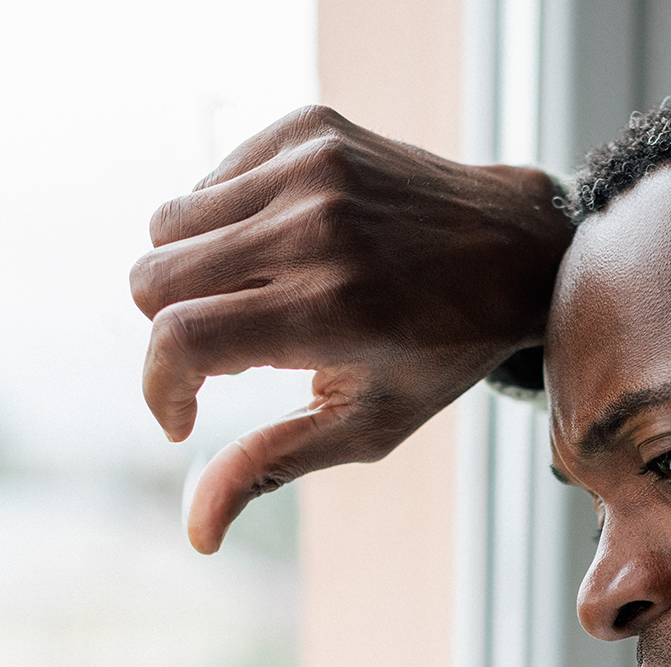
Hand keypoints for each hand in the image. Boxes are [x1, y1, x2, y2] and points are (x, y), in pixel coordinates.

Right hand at [130, 106, 574, 551]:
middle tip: (226, 353)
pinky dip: (223, 223)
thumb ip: (271, 466)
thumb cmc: (440, 354)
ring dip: (189, 274)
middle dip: (167, 330)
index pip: (180, 340)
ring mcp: (312, 167)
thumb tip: (196, 534)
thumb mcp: (367, 425)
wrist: (517, 248)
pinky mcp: (310, 127)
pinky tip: (278, 251)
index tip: (182, 417)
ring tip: (254, 299)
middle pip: (152, 278)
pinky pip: (209, 180)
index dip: (159, 388)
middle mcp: (316, 228)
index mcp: (331, 310)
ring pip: (168, 224)